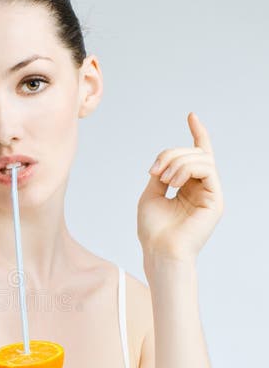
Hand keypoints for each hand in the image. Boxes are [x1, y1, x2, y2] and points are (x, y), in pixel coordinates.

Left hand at [137, 112, 223, 262]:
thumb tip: (166, 160)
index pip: (196, 155)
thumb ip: (161, 174)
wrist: (160, 251)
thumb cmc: (153, 230)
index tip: (191, 115)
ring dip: (177, 162)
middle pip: (193, 153)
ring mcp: (210, 193)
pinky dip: (187, 168)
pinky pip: (207, 168)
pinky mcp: (216, 199)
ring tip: (163, 179)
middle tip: (154, 172)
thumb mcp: (151, 195)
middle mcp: (202, 188)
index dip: (196, 134)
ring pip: (201, 158)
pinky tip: (172, 182)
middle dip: (170, 155)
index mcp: (187, 188)